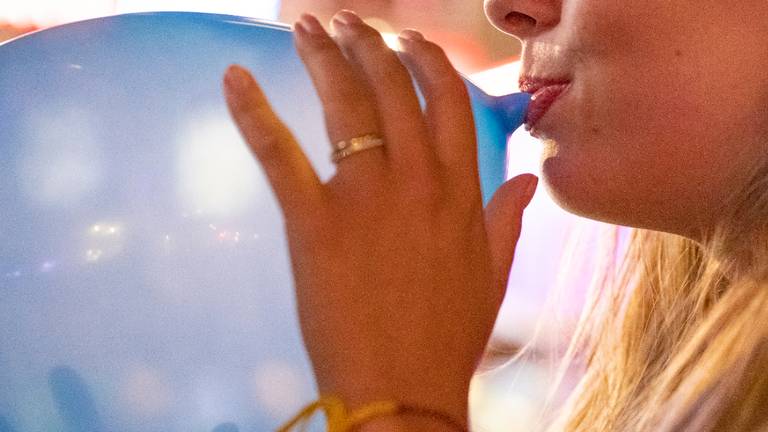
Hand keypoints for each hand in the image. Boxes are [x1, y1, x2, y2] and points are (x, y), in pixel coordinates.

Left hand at [223, 9, 537, 425]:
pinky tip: (235, 77)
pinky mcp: (315, 223)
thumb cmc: (447, 337)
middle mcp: (417, 182)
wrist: (404, 392)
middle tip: (346, 22)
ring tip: (308, 27)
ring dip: (325, 57)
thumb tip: (529, 181)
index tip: (410, 41)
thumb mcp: (492, 275)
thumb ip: (508, 220)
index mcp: (460, 193)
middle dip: (370, 45)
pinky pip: (281, 156)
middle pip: (393, 90)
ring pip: (346, 106)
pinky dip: (253, 113)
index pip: (448, 103)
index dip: (427, 62)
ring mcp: (366, 199)